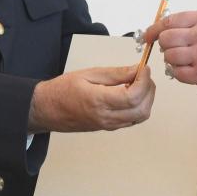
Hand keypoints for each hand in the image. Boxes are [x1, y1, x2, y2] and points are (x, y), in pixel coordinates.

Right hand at [27, 65, 154, 132]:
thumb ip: (116, 73)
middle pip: (142, 109)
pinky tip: (131, 93)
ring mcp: (108, 125)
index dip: (144, 81)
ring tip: (137, 83)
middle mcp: (106, 117)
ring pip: (140, 117)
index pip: (133, 96)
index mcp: (99, 101)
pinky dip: (139, 106)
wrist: (47, 109)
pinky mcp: (109, 127)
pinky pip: (132, 120)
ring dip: (146, 99)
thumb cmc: (62, 90)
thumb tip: (137, 70)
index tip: (144, 68)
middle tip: (143, 75)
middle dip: (149, 90)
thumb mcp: (89, 74)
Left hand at [143, 10, 196, 95]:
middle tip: (174, 51)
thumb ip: (195, 25)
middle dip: (166, 47)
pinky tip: (193, 72)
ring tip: (189, 62)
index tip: (148, 36)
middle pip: (165, 39)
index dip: (155, 29)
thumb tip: (166, 29)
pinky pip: (178, 74)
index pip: (169, 21)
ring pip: (169, 57)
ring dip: (174, 62)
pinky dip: (181, 74)